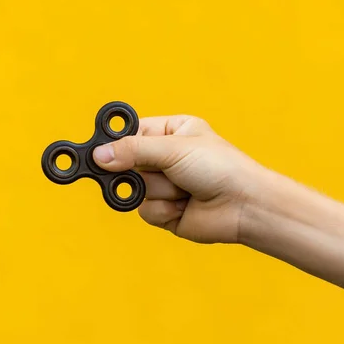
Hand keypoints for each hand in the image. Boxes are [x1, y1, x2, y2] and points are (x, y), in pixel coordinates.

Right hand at [93, 115, 266, 243]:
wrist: (244, 206)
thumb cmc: (220, 168)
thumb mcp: (174, 149)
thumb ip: (134, 150)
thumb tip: (99, 155)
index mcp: (171, 132)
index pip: (131, 134)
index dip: (118, 143)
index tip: (101, 151)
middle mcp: (165, 158)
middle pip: (126, 164)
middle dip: (140, 171)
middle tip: (155, 171)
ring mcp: (165, 185)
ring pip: (135, 190)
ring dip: (160, 191)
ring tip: (185, 189)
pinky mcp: (166, 211)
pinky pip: (145, 211)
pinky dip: (164, 210)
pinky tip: (185, 206)